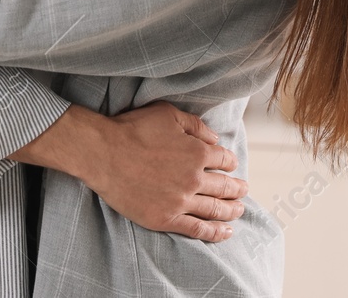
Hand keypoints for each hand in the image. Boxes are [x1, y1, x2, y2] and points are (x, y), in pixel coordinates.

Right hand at [13, 102, 246, 241]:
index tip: (232, 165)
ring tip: (239, 210)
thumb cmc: (133, 130)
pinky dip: (215, 232)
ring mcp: (181, 201)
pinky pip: (197, 228)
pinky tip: (226, 232)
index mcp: (198, 152)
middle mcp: (194, 178)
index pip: (224, 159)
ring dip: (231, 210)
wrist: (104, 154)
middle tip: (244, 190)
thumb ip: (196, 126)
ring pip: (215, 209)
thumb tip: (215, 138)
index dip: (230, 162)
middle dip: (237, 188)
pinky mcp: (166, 218)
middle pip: (224, 186)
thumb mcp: (168, 115)